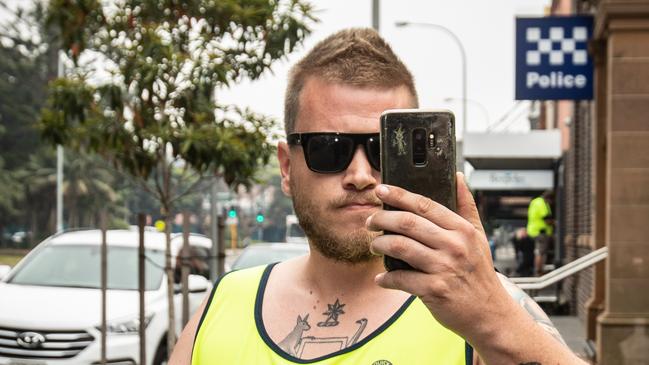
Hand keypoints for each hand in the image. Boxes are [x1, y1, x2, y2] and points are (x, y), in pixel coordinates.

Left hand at [367, 173, 513, 341]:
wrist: (490, 314)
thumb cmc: (479, 274)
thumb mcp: (478, 236)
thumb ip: (466, 205)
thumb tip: (458, 176)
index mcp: (462, 229)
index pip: (425, 205)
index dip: (399, 195)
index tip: (381, 190)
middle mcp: (454, 246)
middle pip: (408, 223)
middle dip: (382, 219)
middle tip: (370, 221)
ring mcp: (444, 268)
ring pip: (400, 247)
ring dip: (380, 244)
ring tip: (375, 245)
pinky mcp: (434, 290)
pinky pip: (401, 278)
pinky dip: (387, 278)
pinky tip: (382, 278)